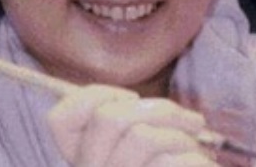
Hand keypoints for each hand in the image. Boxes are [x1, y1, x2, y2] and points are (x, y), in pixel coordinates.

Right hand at [48, 84, 218, 166]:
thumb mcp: (132, 159)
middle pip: (109, 118)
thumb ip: (125, 132)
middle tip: (191, 121)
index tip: (130, 97)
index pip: (59, 120)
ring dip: (181, 135)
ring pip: (143, 138)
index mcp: (81, 164)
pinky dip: (195, 161)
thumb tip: (131, 100)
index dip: (95, 95)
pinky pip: (174, 165)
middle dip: (160, 108)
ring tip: (196, 148)